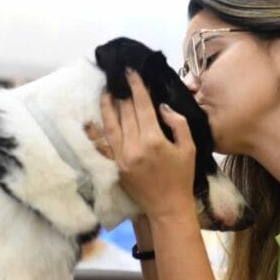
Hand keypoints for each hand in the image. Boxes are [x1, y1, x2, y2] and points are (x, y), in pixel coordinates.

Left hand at [97, 69, 197, 219]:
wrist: (168, 207)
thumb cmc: (182, 177)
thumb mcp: (189, 148)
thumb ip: (177, 123)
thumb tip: (160, 106)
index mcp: (154, 140)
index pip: (142, 106)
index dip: (136, 87)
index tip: (131, 72)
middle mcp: (134, 146)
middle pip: (125, 112)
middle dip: (122, 92)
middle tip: (118, 76)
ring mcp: (121, 157)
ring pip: (110, 125)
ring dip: (107, 105)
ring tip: (105, 90)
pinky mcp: (114, 166)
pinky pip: (102, 145)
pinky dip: (94, 132)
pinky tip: (90, 120)